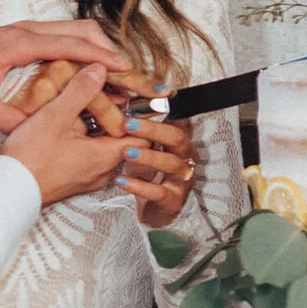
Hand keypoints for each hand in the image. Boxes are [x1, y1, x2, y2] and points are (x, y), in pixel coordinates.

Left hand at [0, 19, 131, 133]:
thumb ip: (4, 117)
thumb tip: (33, 133)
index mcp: (19, 43)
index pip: (70, 44)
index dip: (99, 55)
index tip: (123, 67)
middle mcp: (24, 31)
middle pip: (78, 29)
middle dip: (106, 47)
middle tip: (127, 72)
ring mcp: (22, 32)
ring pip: (70, 30)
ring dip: (94, 46)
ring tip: (113, 71)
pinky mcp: (18, 38)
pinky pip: (57, 36)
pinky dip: (78, 48)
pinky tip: (84, 68)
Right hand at [1, 66, 134, 208]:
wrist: (8, 190)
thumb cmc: (30, 158)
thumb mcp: (55, 116)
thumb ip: (81, 90)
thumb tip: (100, 70)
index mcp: (106, 156)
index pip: (142, 136)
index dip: (141, 115)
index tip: (133, 96)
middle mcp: (103, 171)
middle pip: (123, 140)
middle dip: (118, 116)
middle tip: (108, 95)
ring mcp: (88, 178)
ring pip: (105, 147)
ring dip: (99, 127)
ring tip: (86, 107)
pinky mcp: (74, 180)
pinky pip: (90, 156)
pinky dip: (86, 139)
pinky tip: (70, 126)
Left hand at [120, 112, 196, 229]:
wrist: (155, 209)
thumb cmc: (149, 172)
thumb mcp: (146, 147)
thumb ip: (139, 128)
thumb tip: (121, 101)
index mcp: (179, 140)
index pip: (178, 119)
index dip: (166, 109)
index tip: (148, 98)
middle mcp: (185, 156)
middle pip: (177, 137)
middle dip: (153, 129)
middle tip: (127, 124)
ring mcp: (182, 179)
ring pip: (171, 164)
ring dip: (148, 156)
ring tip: (125, 152)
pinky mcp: (174, 200)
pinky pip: (159, 192)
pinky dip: (139, 186)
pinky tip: (121, 180)